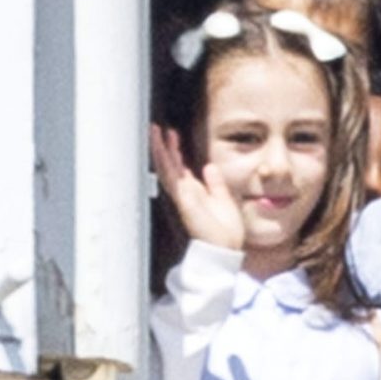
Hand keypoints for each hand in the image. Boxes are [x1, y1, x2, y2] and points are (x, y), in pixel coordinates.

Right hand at [151, 125, 243, 251]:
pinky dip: (166, 164)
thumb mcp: (223, 200)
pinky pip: (173, 178)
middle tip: (157, 128)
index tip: (172, 135)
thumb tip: (210, 167)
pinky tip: (163, 150)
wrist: (225, 250)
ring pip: (166, 168)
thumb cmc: (225, 231)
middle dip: (163, 146)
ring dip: (160, 150)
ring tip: (155, 133)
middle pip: (169, 165)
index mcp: (195, 192)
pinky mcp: (185, 200)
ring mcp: (183, 196)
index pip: (180, 167)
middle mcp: (186, 193)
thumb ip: (216, 184)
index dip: (174, 151)